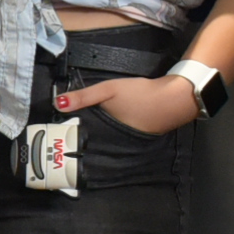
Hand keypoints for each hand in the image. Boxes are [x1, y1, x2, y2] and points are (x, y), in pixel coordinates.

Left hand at [57, 73, 199, 136]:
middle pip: (95, 142)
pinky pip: (121, 136)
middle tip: (67, 132)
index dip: (73, 137)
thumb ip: (84, 96)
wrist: (176, 98)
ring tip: (84, 128)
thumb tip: (57, 103)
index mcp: (107, 135)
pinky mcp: (142, 135)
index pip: (84, 141)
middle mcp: (118, 143)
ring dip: (99, 136)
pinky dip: (115, 131)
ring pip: (108, 140)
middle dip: (84, 138)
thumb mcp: (108, 90)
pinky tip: (111, 123)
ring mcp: (131, 141)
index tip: (59, 134)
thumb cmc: (140, 94)